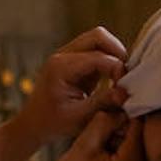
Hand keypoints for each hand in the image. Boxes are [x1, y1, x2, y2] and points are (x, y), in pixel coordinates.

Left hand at [15, 27, 128, 144]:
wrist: (34, 124)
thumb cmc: (53, 123)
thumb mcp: (79, 118)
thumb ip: (103, 103)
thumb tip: (125, 93)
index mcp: (60, 67)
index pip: (98, 57)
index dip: (117, 69)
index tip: (124, 89)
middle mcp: (62, 55)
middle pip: (98, 36)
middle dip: (117, 53)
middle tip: (126, 76)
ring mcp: (67, 55)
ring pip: (99, 40)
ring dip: (113, 56)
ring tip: (120, 79)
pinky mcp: (74, 61)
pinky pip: (96, 51)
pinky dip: (108, 61)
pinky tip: (113, 80)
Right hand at [42, 110, 144, 160]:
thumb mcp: (82, 146)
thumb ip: (104, 123)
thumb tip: (122, 111)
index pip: (137, 132)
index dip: (124, 119)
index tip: (109, 118)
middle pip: (139, 143)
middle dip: (122, 134)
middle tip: (101, 137)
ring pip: (137, 153)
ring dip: (122, 146)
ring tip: (102, 150)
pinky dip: (123, 159)